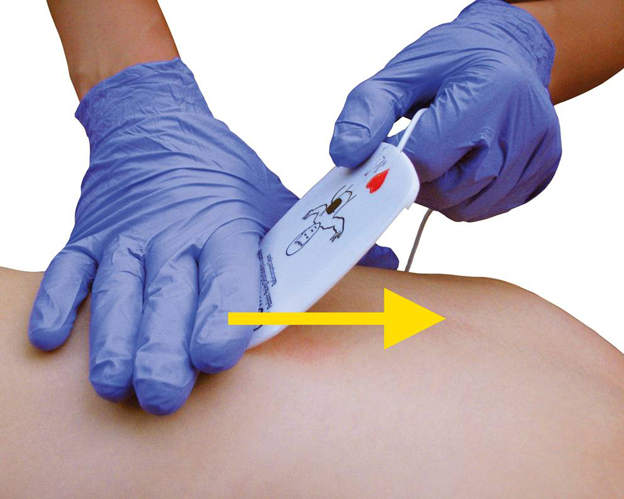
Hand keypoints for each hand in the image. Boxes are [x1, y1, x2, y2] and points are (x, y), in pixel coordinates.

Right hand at [28, 59, 396, 414]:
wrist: (161, 127)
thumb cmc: (225, 178)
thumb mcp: (279, 201)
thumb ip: (324, 242)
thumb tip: (387, 263)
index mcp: (227, 228)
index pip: (229, 277)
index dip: (224, 315)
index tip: (219, 353)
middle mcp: (175, 235)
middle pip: (169, 295)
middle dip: (165, 347)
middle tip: (165, 392)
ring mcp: (128, 236)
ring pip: (117, 291)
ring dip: (115, 338)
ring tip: (117, 382)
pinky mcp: (91, 236)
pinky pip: (69, 272)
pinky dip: (59, 303)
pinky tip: (55, 338)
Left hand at [330, 0, 561, 221]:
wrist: (509, 54)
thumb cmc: (454, 62)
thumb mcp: (402, 73)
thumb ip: (367, 112)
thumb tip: (345, 155)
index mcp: (489, 91)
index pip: (427, 158)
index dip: (397, 163)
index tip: (390, 151)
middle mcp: (523, 124)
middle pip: (449, 189)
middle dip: (418, 181)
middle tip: (414, 154)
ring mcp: (538, 151)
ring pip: (467, 207)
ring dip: (441, 194)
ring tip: (441, 156)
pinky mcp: (542, 170)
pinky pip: (487, 208)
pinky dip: (465, 198)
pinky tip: (463, 165)